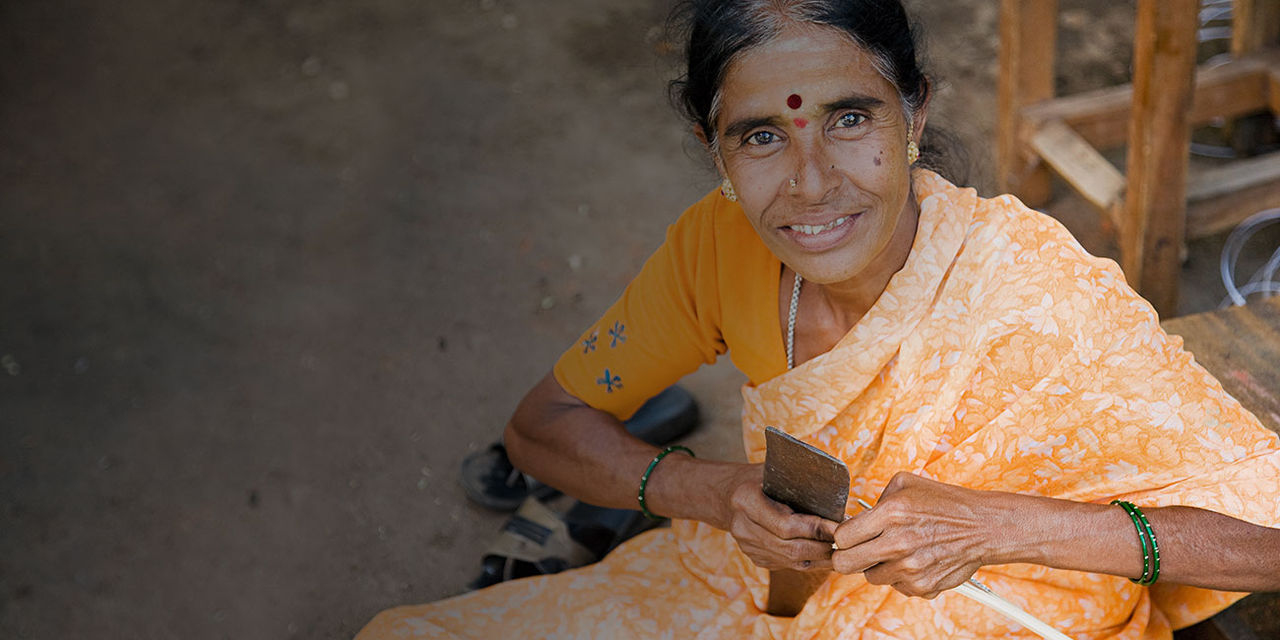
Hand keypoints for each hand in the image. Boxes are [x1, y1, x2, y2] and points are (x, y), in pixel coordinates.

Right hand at [716, 464, 840, 571]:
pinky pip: (788, 565)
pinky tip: (824, 553)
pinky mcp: (756, 558)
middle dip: (822, 546)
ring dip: (819, 558)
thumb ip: (800, 485)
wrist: (726, 496)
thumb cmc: (758, 478)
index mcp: (745, 500)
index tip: (839, 526)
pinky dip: (810, 560)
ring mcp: (747, 547)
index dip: (816, 529)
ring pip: (792, 561)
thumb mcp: (774, 472)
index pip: (786, 525)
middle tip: (845, 541)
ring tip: (840, 549)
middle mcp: (743, 528)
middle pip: (791, 548)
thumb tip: (837, 505)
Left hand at [831, 472, 1004, 597]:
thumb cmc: (945, 503)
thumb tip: (856, 519)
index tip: (850, 535)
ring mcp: (910, 568)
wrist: (983, 527)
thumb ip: (876, 500)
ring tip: (896, 551)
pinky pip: (896, 586)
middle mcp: (898, 544)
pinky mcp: (922, 586)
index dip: (843, 536)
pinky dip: (900, 576)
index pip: (842, 537)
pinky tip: (915, 560)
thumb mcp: (906, 483)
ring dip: (877, 565)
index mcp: (890, 514)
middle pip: (845, 564)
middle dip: (846, 556)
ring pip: (870, 576)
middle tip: (857, 550)